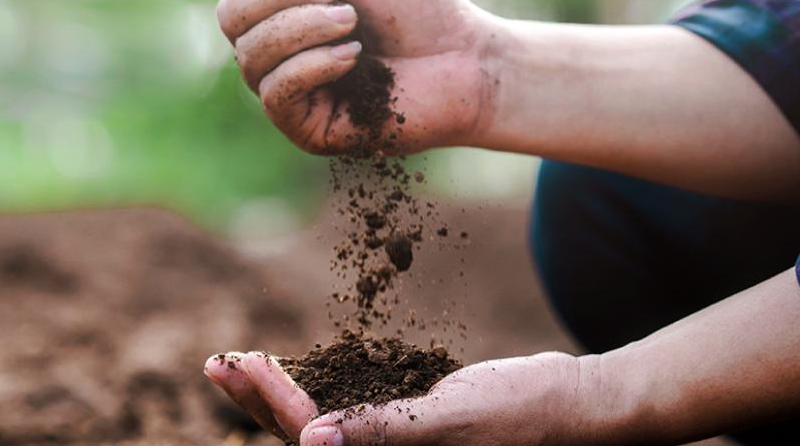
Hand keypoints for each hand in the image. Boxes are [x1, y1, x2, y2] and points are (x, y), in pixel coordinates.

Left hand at [201, 351, 615, 444]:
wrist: (584, 404)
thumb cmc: (528, 411)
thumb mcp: (452, 416)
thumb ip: (384, 431)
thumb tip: (312, 442)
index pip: (309, 438)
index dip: (268, 402)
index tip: (232, 362)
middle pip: (302, 438)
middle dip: (257, 400)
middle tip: (215, 361)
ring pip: (318, 428)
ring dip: (276, 397)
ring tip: (237, 365)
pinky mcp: (407, 433)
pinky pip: (347, 417)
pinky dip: (314, 394)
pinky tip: (295, 376)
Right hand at [216, 0, 502, 153]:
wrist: (465, 57)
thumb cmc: (416, 6)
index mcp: (278, 6)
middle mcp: (272, 48)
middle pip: (230, 17)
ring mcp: (285, 89)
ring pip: (251, 55)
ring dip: (302, 28)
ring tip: (351, 22)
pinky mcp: (304, 127)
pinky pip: (276, 94)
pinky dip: (311, 66)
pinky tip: (351, 56)